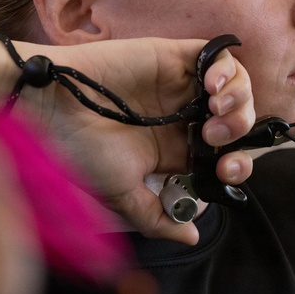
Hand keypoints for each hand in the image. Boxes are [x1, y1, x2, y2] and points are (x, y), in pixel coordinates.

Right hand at [15, 37, 255, 243]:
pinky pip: (219, 56)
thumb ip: (158, 218)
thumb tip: (191, 237)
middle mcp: (185, 115)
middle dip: (241, 131)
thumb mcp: (123, 194)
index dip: (236, 163)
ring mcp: (183, 85)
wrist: (53, 109)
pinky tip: (211, 87)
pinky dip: (227, 71)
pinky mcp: (176, 57)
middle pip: (238, 119)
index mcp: (177, 148)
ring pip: (237, 87)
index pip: (225, 154)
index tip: (224, 171)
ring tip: (215, 111)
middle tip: (215, 139)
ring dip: (239, 101)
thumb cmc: (81, 151)